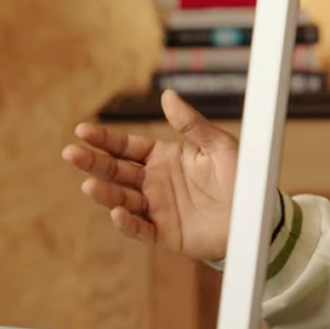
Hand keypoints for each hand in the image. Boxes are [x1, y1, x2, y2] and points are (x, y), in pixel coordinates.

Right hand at [62, 89, 239, 263]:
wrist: (258, 215)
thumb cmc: (241, 177)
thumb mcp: (219, 145)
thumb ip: (192, 124)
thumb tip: (167, 94)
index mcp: (164, 158)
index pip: (127, 147)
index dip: (104, 139)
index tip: (82, 130)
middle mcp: (155, 182)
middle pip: (116, 171)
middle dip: (93, 162)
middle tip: (71, 153)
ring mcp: (158, 209)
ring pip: (122, 199)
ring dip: (105, 193)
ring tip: (89, 186)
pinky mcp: (165, 234)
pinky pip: (141, 229)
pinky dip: (127, 223)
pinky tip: (116, 213)